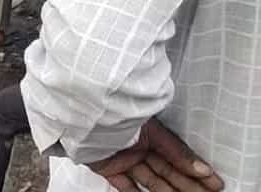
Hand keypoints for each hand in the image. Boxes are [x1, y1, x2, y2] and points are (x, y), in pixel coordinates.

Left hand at [88, 118, 223, 191]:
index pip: (178, 155)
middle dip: (187, 184)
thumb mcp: (153, 132)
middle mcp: (138, 146)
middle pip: (167, 170)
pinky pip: (125, 186)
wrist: (83, 115)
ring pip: (151, 180)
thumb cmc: (118, 114)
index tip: (215, 183)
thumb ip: (176, 151)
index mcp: (150, 132)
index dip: (196, 170)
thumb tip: (202, 169)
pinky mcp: (107, 168)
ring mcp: (123, 158)